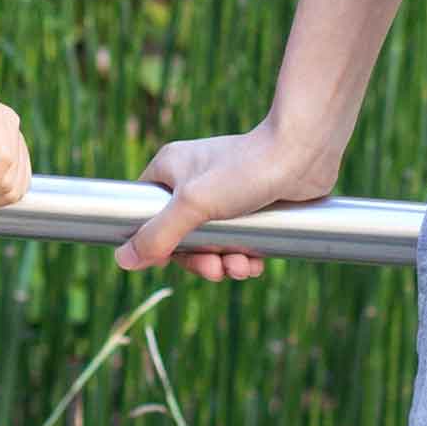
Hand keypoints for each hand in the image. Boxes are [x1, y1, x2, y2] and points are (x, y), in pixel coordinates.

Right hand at [119, 120, 332, 282]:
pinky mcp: (252, 207)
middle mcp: (194, 182)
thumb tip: (122, 260)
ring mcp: (224, 195)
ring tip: (242, 268)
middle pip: (181, 237)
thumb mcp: (193, 206)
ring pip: (212, 243)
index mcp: (170, 171)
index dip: (154, 243)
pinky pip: (239, 242)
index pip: (146, 214)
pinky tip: (256, 264)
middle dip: (198, 260)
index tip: (168, 260)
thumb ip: (157, 235)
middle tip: (215, 271)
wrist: (303, 154)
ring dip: (225, 263)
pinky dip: (244, 257)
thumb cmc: (245, 171)